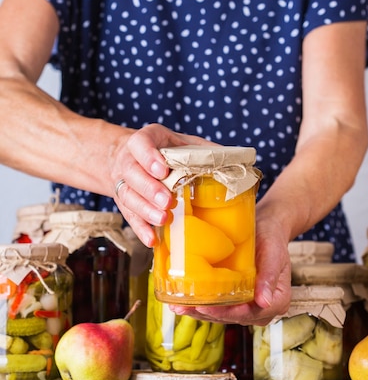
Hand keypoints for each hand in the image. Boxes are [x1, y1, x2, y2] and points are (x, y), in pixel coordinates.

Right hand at [111, 123, 209, 246]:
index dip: (149, 157)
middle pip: (132, 173)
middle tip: (167, 201)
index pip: (141, 144)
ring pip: (128, 195)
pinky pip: (128, 216)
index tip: (162, 170)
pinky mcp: (123, 202)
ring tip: (163, 219)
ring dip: (145, 210)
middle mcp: (129, 160)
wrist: (130, 156)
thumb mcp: (181, 142)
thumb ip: (202, 149)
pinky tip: (151, 239)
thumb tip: (232, 159)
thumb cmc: (163, 149)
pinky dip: (140, 229)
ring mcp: (123, 181)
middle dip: (149, 188)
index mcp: (145, 140)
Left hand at [169, 206, 291, 325]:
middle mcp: (261, 308)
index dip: (230, 313)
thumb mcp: (274, 253)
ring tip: (180, 307)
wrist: (266, 228)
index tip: (210, 308)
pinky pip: (217, 306)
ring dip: (200, 313)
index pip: (251, 313)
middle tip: (188, 307)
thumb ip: (270, 276)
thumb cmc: (272, 238)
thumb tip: (265, 302)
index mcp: (277, 301)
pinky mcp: (234, 300)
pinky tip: (183, 303)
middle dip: (209, 313)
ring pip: (222, 315)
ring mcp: (246, 306)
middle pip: (233, 316)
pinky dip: (200, 306)